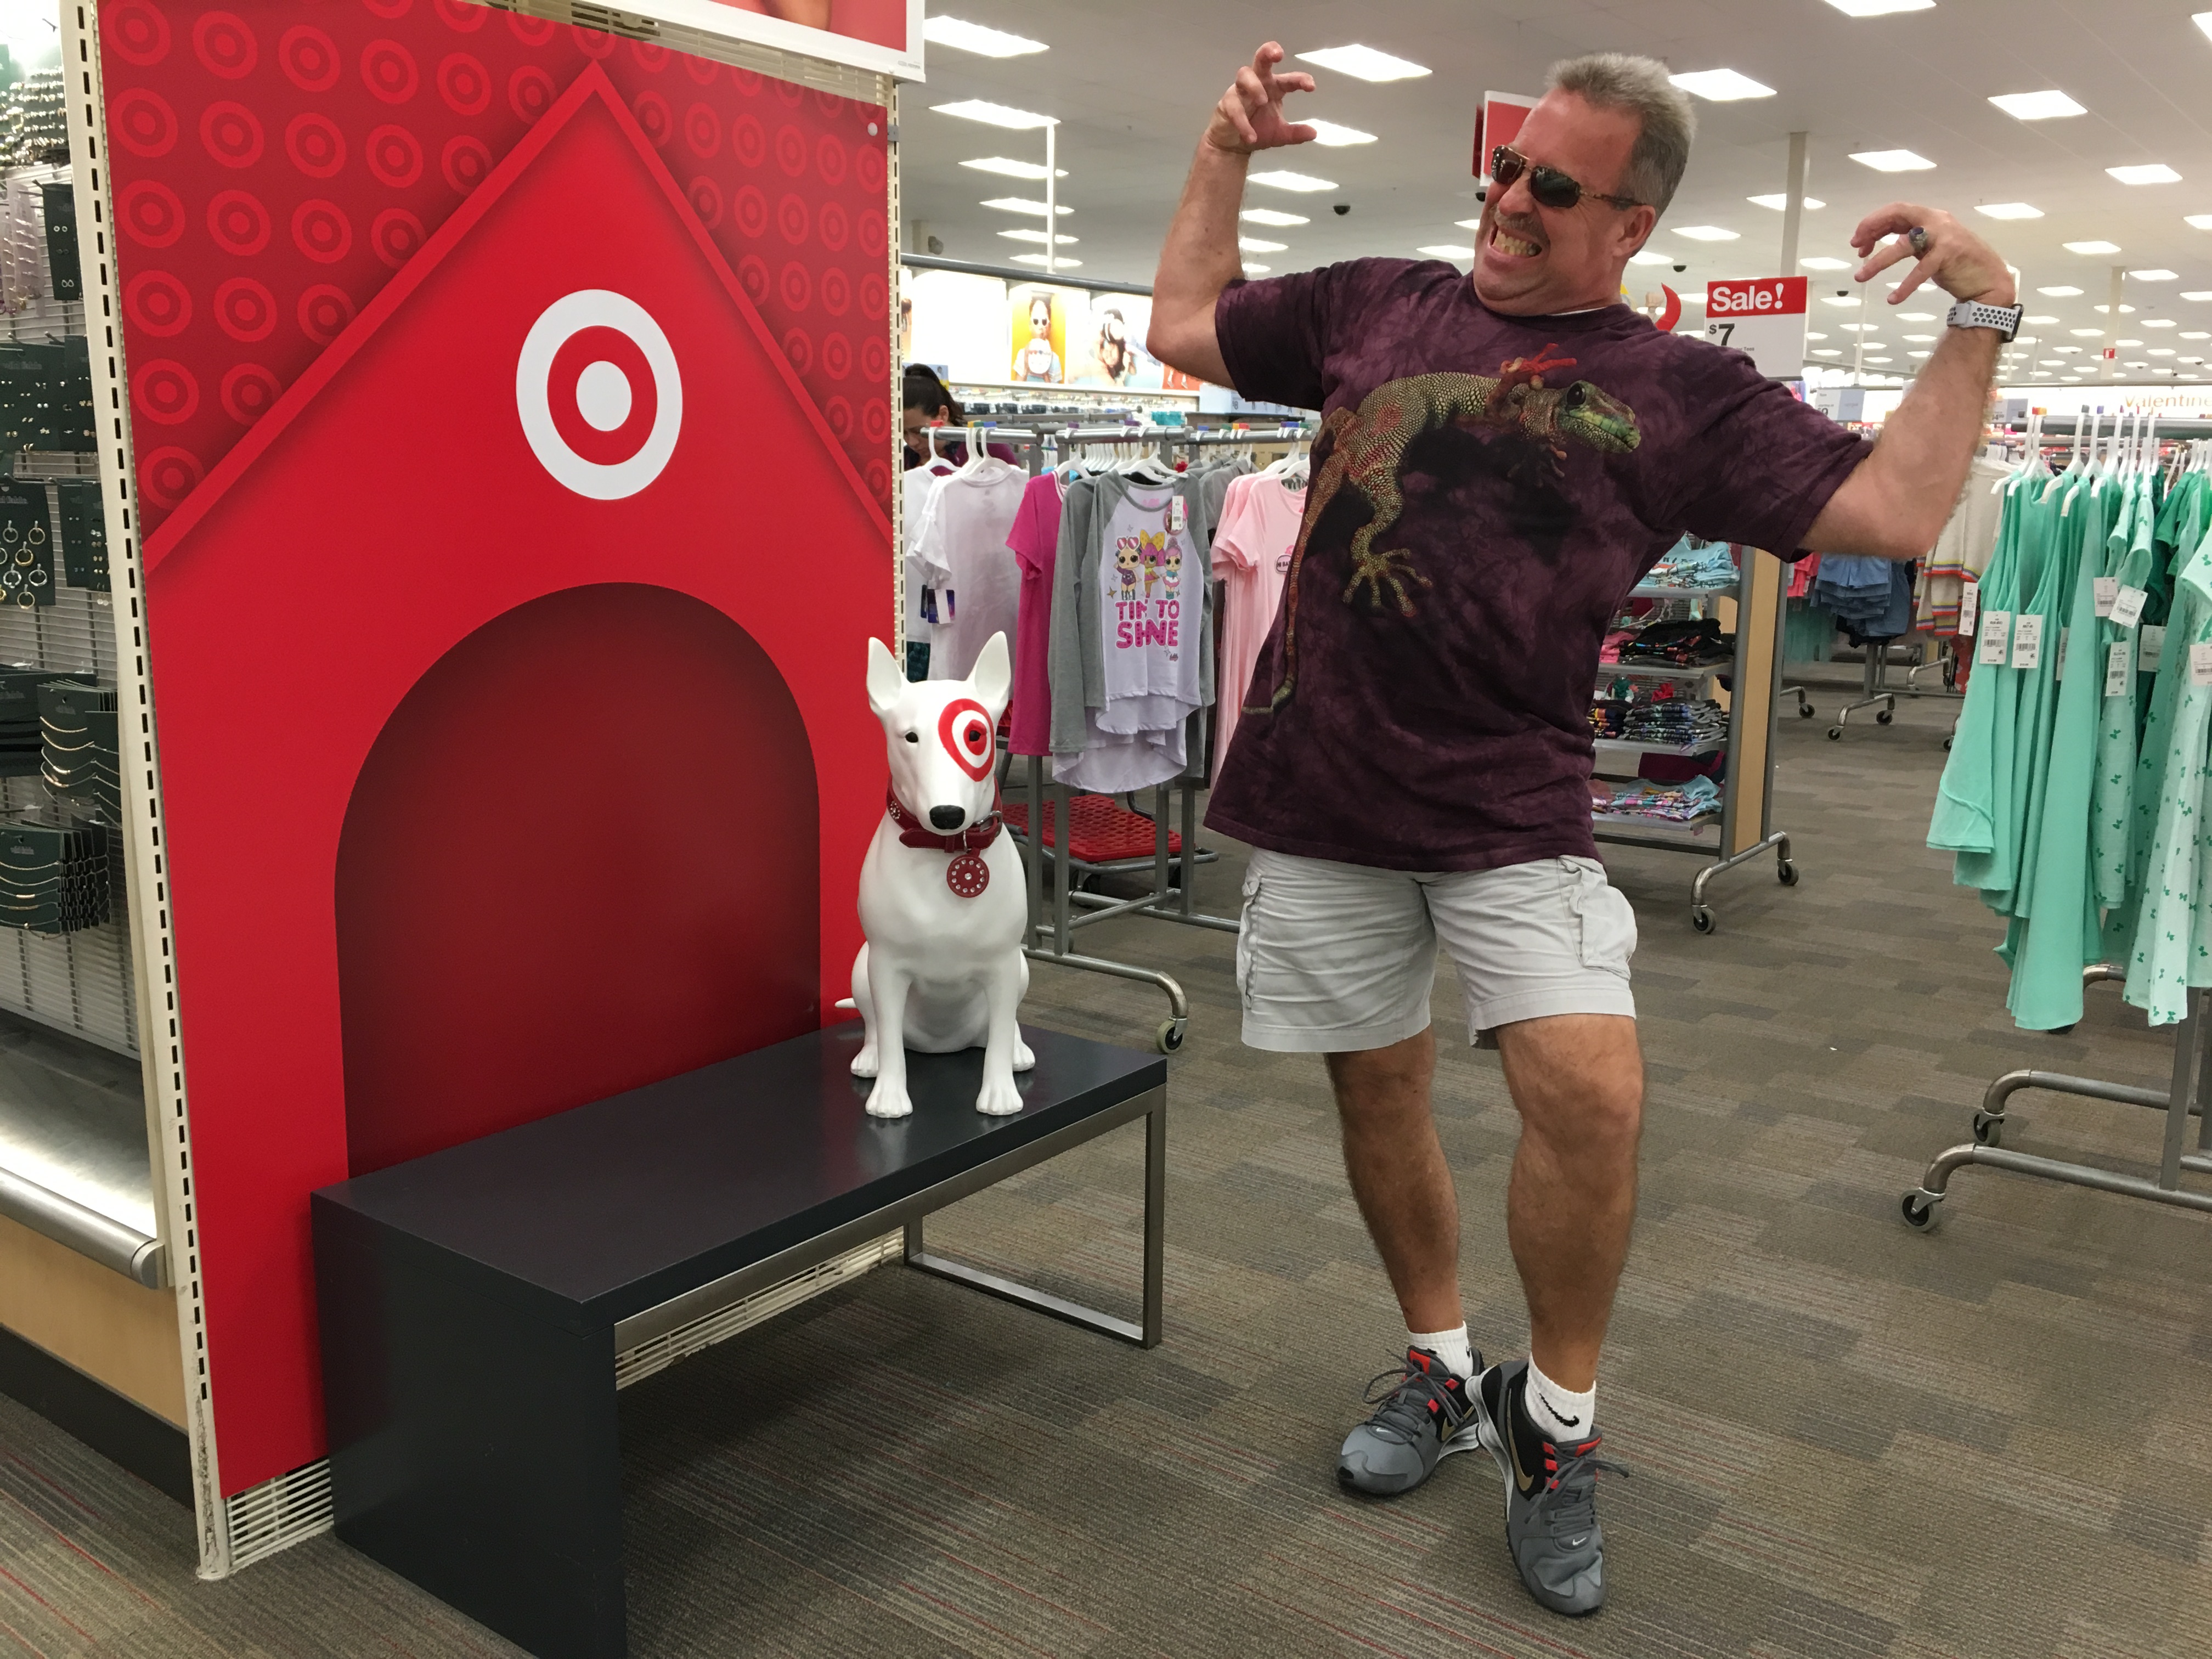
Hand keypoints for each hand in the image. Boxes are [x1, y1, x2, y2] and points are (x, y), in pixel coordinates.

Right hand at [1205, 42, 1316, 155]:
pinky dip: (1242, 121)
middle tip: (1278, 54)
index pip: (1288, 79)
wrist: (1233, 145)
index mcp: (1274, 87)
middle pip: (1261, 60)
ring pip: (1245, 75)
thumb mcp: (1279, 134)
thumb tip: (1314, 133)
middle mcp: (1258, 83)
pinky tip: (1251, 136)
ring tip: (1262, 101)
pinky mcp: (1226, 103)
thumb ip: (1295, 134)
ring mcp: (1240, 90)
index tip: (1311, 86)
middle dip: (1268, 52)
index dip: (1300, 79)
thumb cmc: (1257, 131)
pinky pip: (1234, 107)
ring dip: (1254, 85)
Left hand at [1849, 204, 2015, 306]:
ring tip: (1861, 276)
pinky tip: (1893, 298)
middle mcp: (1936, 221)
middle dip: (1872, 226)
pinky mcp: (1949, 254)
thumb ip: (1909, 241)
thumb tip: (1876, 244)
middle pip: (1898, 213)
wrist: (1989, 278)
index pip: (1896, 211)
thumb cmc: (1957, 263)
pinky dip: (1905, 285)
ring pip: (1903, 244)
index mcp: (1929, 217)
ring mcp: (1944, 236)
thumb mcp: (1929, 247)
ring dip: (1879, 261)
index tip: (1858, 242)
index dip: (1873, 223)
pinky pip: (1920, 270)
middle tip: (1856, 246)